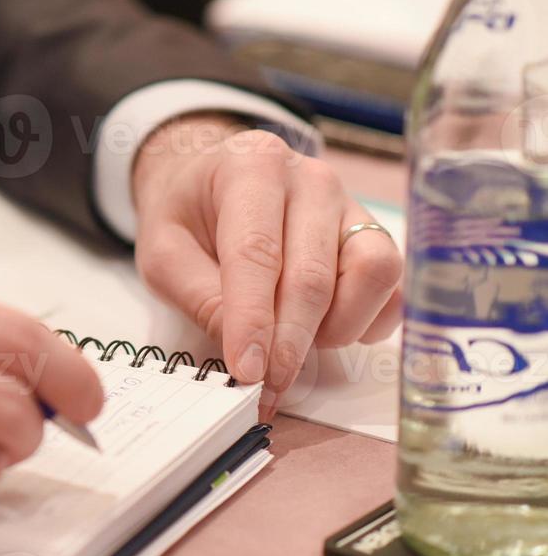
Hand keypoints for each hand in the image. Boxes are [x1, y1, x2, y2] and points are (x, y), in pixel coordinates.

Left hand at [131, 115, 402, 416]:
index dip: (253, 320)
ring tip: (294, 343)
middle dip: (290, 343)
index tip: (248, 371)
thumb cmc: (186, 213)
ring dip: (336, 327)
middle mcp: (310, 180)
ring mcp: (349, 204)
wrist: (208, 176)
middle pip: (312, 275)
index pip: (257, 253)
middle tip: (267, 386)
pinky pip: (391, 286)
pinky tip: (326, 329)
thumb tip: (245, 354)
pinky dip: (366, 320)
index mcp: (251, 169)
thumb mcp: (164, 251)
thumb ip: (199, 297)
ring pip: (370, 275)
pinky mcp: (372, 233)